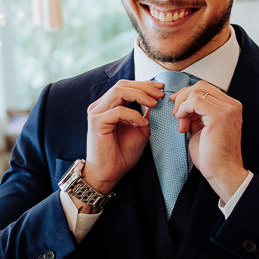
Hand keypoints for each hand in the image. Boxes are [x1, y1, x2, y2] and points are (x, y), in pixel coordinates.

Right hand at [84, 79, 166, 193]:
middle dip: (144, 87)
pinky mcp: (97, 123)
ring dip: (140, 95)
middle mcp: (100, 106)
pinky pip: (118, 111)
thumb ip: (146, 115)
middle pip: (122, 85)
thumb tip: (157, 101)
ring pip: (119, 92)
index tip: (161, 89)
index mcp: (108, 106)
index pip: (125, 86)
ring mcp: (96, 113)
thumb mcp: (140, 129)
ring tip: (154, 104)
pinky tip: (143, 123)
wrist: (108, 173)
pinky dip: (133, 114)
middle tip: (160, 94)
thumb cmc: (121, 154)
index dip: (144, 84)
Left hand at [170, 81, 248, 202]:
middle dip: (183, 98)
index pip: (205, 89)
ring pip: (196, 91)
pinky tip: (183, 124)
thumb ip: (195, 115)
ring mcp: (227, 109)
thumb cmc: (213, 156)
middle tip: (177, 115)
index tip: (178, 108)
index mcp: (229, 108)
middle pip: (200, 86)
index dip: (187, 96)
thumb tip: (182, 106)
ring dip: (183, 106)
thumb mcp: (201, 129)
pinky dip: (184, 110)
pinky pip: (195, 100)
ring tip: (182, 124)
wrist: (222, 172)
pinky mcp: (219, 115)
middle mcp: (232, 105)